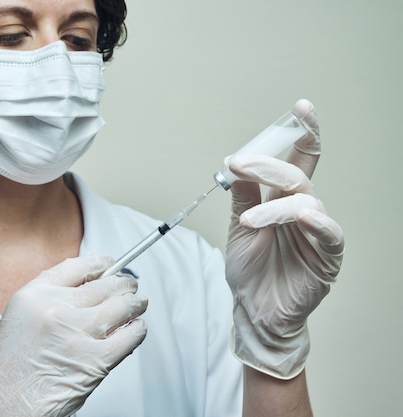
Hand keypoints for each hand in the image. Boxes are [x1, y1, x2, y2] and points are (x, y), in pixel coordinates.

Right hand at [0, 255, 147, 416]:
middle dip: (124, 284)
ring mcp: (77, 333)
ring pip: (122, 306)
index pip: (78, 266)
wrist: (2, 404)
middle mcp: (56, 309)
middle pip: (106, 284)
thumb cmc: (10, 368)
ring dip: (135, 303)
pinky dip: (137, 330)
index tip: (110, 264)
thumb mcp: (21, 316)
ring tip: (138, 304)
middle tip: (130, 287)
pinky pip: (130, 335)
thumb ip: (52, 298)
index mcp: (35, 294)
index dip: (101, 263)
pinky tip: (135, 329)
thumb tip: (93, 286)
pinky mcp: (96, 359)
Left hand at [224, 99, 343, 378]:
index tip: (301, 107)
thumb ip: (243, 194)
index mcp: (285, 201)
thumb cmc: (250, 271)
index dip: (302, 133)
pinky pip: (327, 230)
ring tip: (248, 221)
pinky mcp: (327, 255)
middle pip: (297, 174)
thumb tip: (237, 160)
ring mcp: (317, 232)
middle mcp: (304, 210)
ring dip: (273, 204)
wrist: (253, 311)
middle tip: (238, 163)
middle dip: (268, 164)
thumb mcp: (239, 226)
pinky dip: (308, 220)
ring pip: (306, 200)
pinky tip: (289, 218)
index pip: (299, 160)